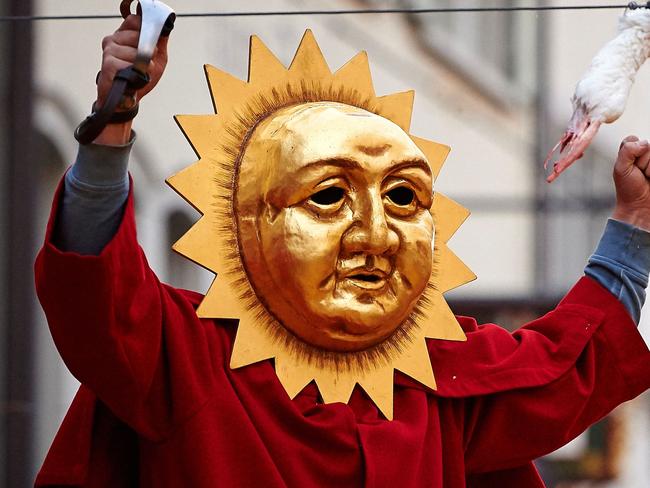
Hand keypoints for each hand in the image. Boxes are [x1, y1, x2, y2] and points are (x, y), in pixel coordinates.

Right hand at [93, 15, 168, 144]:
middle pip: (138, 36)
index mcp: (122, 35)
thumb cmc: (140, 79)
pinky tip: (130, 79)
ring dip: (142, 67)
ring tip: (135, 74)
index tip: (148, 46)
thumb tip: (165, 28)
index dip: (145, 32)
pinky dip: (136, 74)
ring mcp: (109, 51)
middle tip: (141, 65)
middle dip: (147, 53)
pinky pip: (130, 65)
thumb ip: (160, 42)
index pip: (134, 20)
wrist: (127, 101)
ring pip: (136, 52)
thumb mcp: (157, 59)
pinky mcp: (108, 64)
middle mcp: (112, 40)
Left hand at [612, 135, 649, 230]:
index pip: (632, 139)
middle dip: (642, 162)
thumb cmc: (629, 189)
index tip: (628, 166)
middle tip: (640, 175)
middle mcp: (645, 154)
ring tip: (648, 178)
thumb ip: (627, 151)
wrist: (640, 206)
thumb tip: (644, 143)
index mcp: (631, 152)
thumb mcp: (621, 169)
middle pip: (647, 146)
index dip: (630, 152)